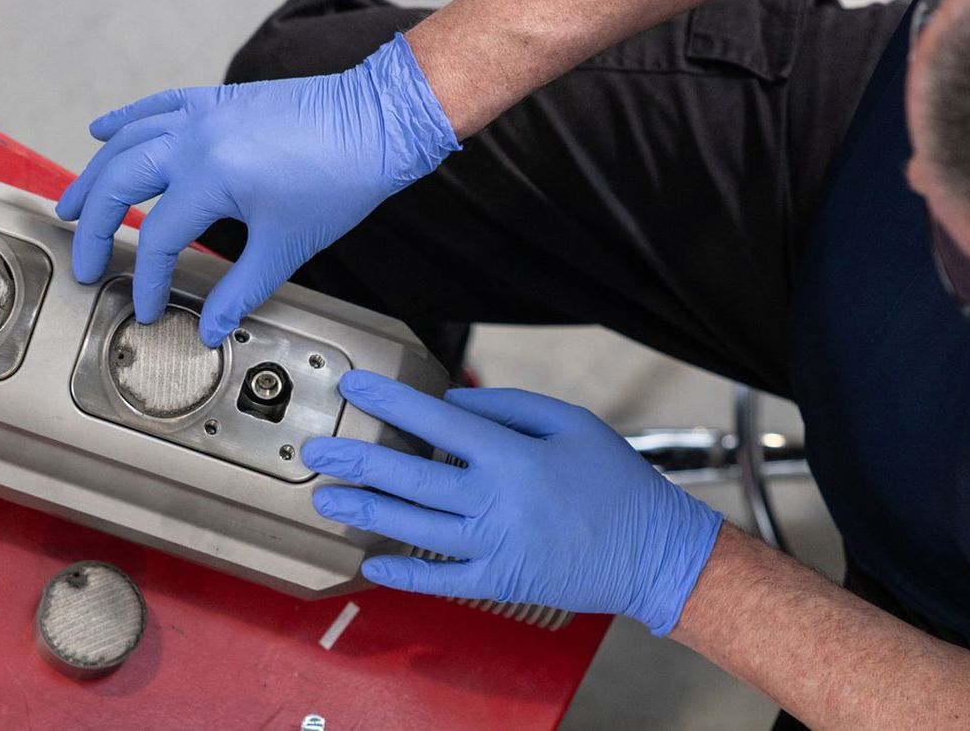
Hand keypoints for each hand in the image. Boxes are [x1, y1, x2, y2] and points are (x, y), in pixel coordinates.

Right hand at [55, 34, 459, 345]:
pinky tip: (100, 131)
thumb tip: (210, 328)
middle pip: (120, 183)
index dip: (146, 279)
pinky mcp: (217, 99)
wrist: (378, 121)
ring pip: (128, 141)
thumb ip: (240, 289)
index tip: (145, 308)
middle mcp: (196, 138)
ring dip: (93, 174)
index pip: (157, 238)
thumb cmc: (341, 181)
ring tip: (69, 206)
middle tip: (85, 263)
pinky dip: (125, 119)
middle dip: (94, 226)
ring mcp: (204, 113)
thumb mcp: (287, 246)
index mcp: (213, 177)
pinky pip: (156, 104)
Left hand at [304, 371, 723, 635]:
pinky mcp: (499, 580)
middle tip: (316, 451)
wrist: (652, 551)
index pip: (436, 422)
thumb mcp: (571, 423)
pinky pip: (439, 578)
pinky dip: (401, 573)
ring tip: (327, 499)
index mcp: (514, 456)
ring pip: (413, 526)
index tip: (356, 388)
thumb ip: (508, 407)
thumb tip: (451, 404)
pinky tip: (369, 563)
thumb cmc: (616, 482)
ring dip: (364, 510)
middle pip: (410, 476)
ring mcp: (495, 545)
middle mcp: (496, 501)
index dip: (391, 401)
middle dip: (356, 460)